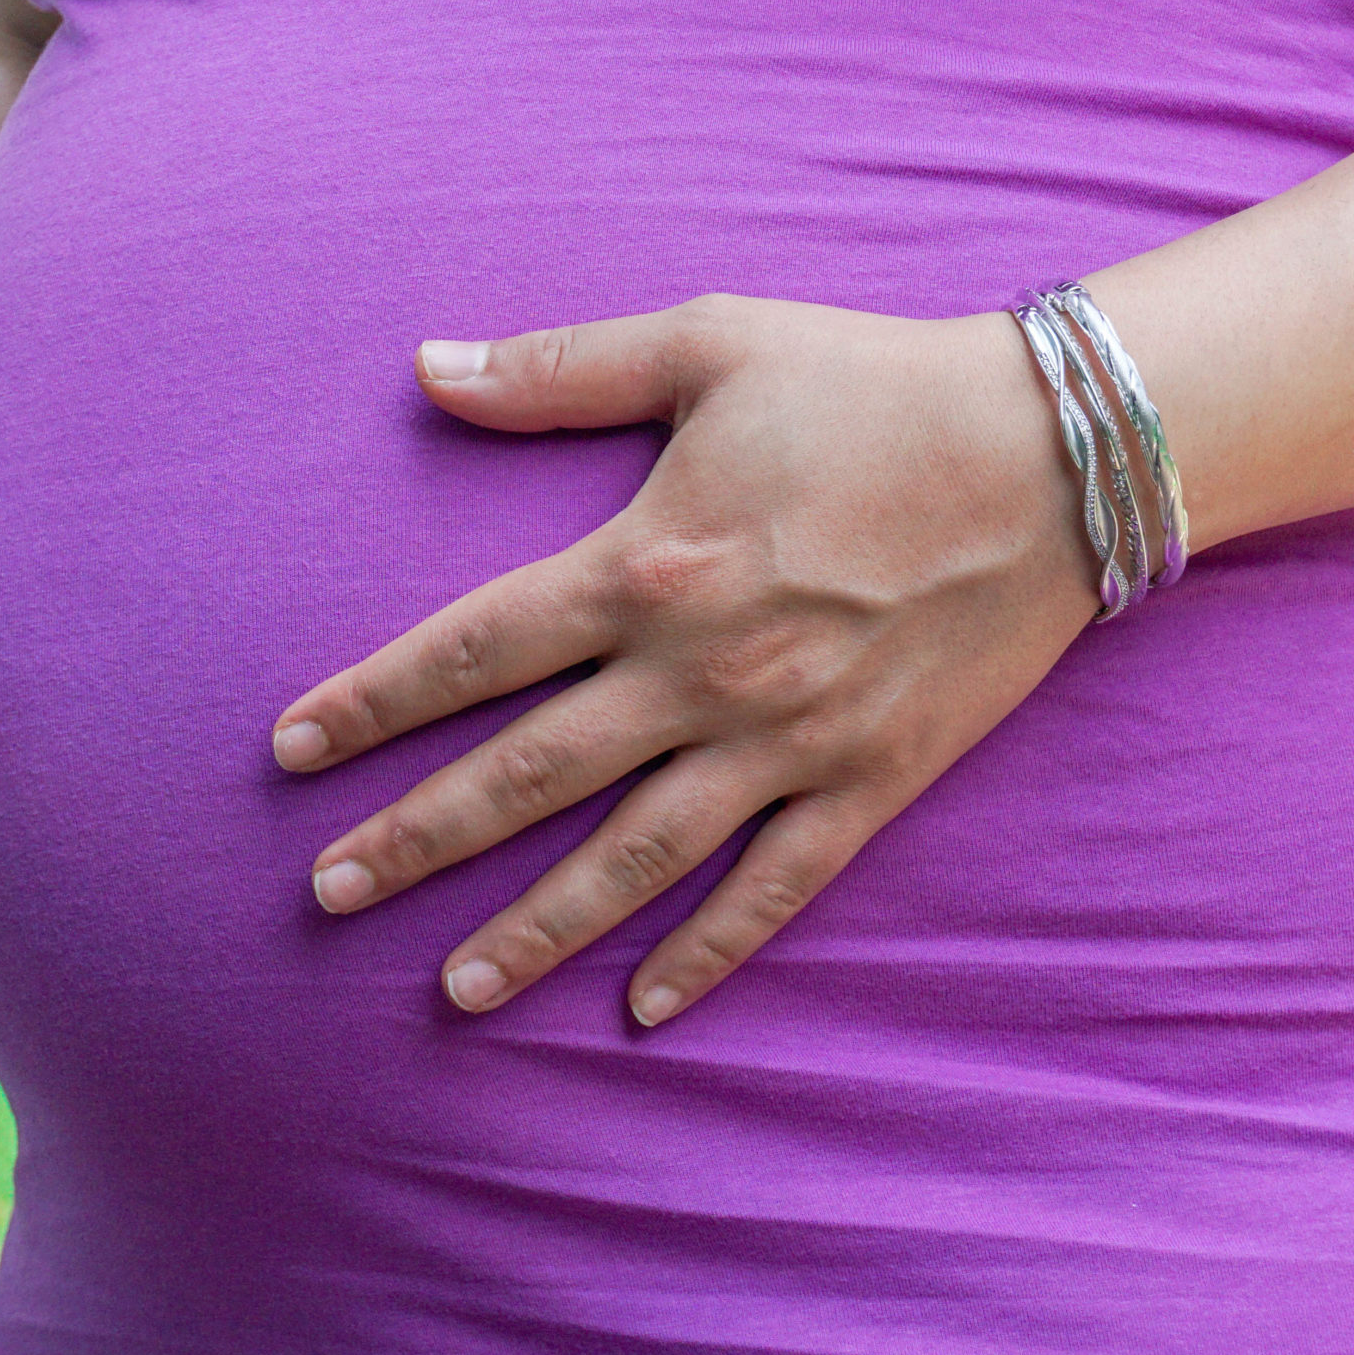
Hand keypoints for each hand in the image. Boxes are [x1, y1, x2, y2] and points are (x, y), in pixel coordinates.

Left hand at [275, 295, 1094, 1026]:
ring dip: (534, 929)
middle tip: (325, 895)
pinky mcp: (868, 782)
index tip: (290, 751)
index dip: (373, 703)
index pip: (473, 649)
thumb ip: (558, 368)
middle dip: (416, 840)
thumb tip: (425, 364)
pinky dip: (706, 954)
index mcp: (646, 565)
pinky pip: (772, 890)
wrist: (1064, 455)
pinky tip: (640, 1011)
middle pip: (525, 775)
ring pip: (632, 859)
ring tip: (450, 991)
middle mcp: (701, 672)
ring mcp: (786, 741)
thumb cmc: (873, 384)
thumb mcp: (708, 342)